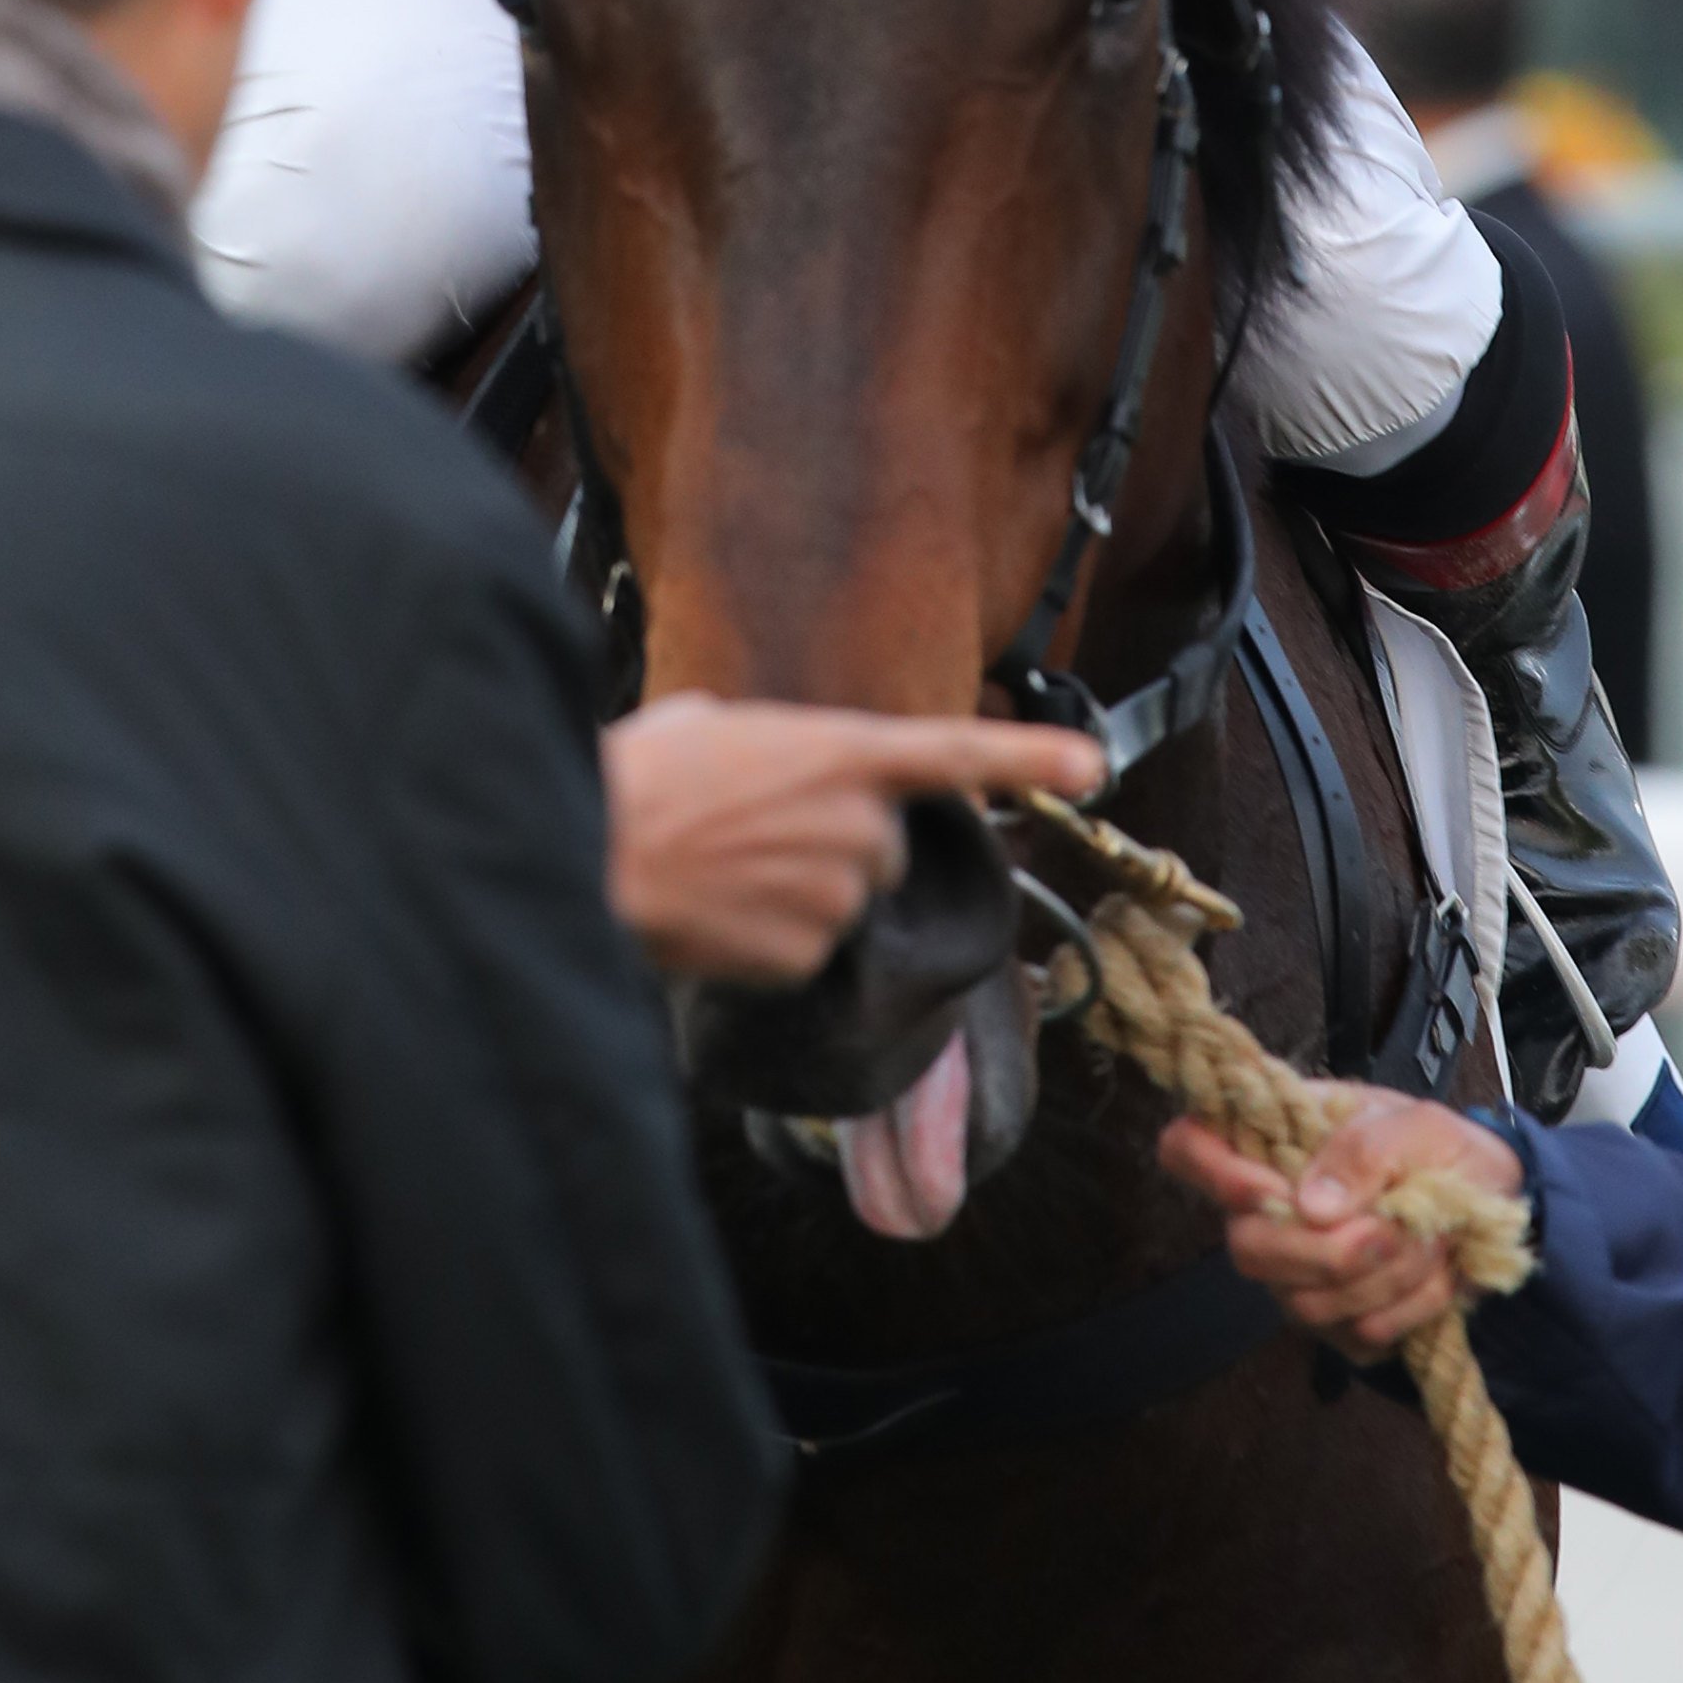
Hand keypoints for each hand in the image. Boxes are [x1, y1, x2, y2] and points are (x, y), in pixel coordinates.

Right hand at [601, 696, 1105, 982]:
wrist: (588, 851)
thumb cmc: (633, 776)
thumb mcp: (708, 725)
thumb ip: (769, 745)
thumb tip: (758, 763)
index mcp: (837, 749)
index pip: (954, 751)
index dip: (1030, 756)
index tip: (1095, 766)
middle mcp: (857, 823)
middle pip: (882, 850)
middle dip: (834, 848)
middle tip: (750, 835)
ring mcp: (838, 895)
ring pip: (844, 906)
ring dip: (797, 896)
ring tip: (720, 872)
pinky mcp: (808, 957)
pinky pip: (807, 955)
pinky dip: (768, 944)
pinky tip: (717, 919)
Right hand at [1159, 1097, 1522, 1350]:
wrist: (1494, 1205)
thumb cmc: (1443, 1149)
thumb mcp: (1418, 1125)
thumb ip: (1363, 1150)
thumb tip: (1308, 1206)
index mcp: (1274, 1139)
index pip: (1189, 1148)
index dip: (1211, 1173)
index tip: (1270, 1190)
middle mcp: (1270, 1210)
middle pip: (1247, 1250)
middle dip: (1323, 1252)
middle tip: (1388, 1230)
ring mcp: (1300, 1274)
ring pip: (1306, 1304)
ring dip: (1385, 1278)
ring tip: (1433, 1239)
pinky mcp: (1342, 1324)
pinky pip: (1359, 1338)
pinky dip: (1411, 1309)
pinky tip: (1437, 1274)